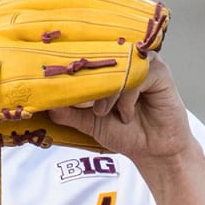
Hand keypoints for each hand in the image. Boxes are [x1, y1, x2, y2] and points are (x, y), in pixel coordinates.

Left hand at [48, 53, 196, 163]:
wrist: (153, 150)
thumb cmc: (125, 131)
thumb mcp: (89, 122)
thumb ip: (68, 112)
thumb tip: (45, 104)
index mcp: (109, 66)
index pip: (87, 54)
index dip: (72, 64)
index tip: (55, 75)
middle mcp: (126, 60)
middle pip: (101, 55)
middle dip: (86, 77)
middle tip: (78, 98)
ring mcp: (143, 63)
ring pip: (118, 66)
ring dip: (106, 91)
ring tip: (103, 112)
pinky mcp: (160, 72)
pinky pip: (137, 76)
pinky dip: (126, 98)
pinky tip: (126, 115)